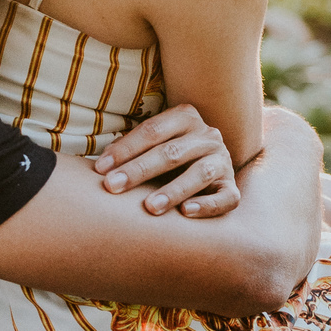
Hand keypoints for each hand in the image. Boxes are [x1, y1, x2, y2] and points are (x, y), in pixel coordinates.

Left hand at [92, 104, 239, 216]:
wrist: (210, 165)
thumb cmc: (168, 157)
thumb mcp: (153, 144)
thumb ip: (132, 148)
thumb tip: (99, 165)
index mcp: (186, 117)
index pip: (152, 131)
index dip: (125, 149)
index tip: (100, 169)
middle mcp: (207, 136)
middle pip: (171, 152)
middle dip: (139, 171)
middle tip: (112, 187)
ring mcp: (222, 161)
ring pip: (199, 174)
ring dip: (173, 190)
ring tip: (149, 207)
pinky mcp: (232, 187)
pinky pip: (226, 198)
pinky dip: (207, 206)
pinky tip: (186, 213)